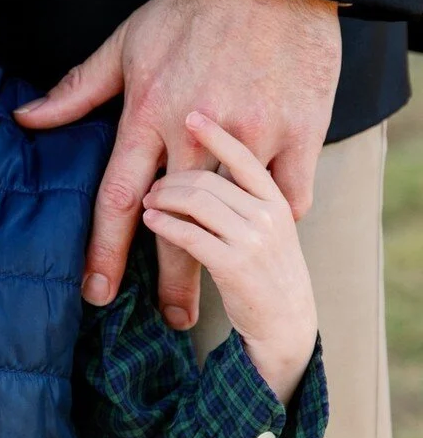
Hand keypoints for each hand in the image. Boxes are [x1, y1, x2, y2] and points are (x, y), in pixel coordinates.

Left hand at [15, 0, 338, 327]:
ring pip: (231, 217)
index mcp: (147, 114)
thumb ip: (77, 90)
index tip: (96, 292)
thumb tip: (26, 120)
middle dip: (168, 278)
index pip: (116, 197)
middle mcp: (194, 131)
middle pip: (174, 222)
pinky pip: (289, 192)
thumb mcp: (125, 43)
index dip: (104, 251)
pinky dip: (279, 217)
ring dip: (223, 264)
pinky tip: (267, 240)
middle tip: (163, 322)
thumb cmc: (190, 7)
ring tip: (216, 301)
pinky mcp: (298, 129)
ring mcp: (250, 133)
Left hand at [142, 112, 317, 403]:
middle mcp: (270, 214)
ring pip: (197, 201)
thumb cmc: (268, 270)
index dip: (216, 133)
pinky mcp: (235, 265)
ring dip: (163, 198)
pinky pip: (189, 234)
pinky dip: (164, 224)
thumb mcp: (266, 227)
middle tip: (151, 184)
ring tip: (149, 202)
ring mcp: (255, 239)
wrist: (287, 324)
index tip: (192, 114)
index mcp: (276, 199)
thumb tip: (204, 168)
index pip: (244, 155)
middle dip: (172, 177)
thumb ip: (242, 196)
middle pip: (208, 177)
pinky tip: (151, 222)